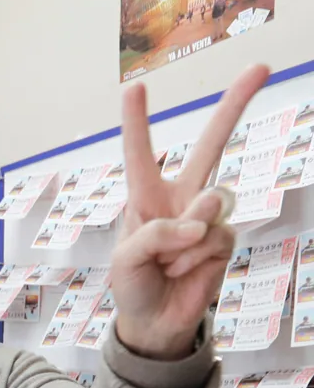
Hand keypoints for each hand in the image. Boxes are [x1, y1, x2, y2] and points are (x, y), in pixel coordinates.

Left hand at [111, 64, 269, 359]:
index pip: (140, 153)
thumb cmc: (133, 283)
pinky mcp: (224, 239)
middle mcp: (179, 197)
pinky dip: (196, 259)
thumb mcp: (126, 259)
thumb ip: (155, 234)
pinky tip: (184, 272)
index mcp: (145, 196)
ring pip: (212, 201)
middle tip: (261, 67)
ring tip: (168, 261)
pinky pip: (216, 237)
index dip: (136, 121)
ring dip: (187, 235)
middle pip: (211, 145)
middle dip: (235, 105)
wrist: (155, 320)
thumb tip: (196, 222)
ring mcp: (206, 217)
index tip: (134, 88)